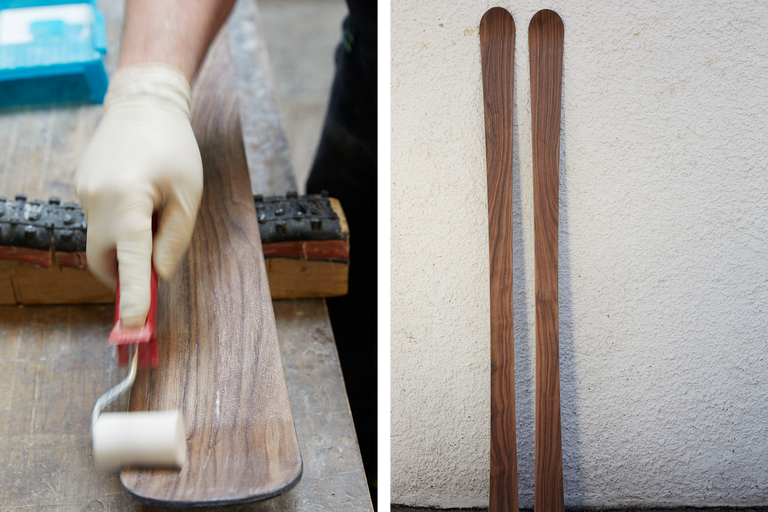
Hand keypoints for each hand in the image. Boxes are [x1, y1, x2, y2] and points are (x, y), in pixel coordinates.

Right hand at [76, 64, 202, 327]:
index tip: (134, 327)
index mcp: (128, 199)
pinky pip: (101, 222)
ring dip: (126, 249)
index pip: (128, 260)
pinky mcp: (83, 188)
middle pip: (105, 260)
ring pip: (102, 242)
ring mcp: (85, 193)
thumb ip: (175, 239)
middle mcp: (98, 200)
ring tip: (156, 217)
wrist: (143, 103)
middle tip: (155, 271)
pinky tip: (142, 200)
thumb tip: (159, 275)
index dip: (132, 296)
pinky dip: (121, 227)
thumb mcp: (189, 195)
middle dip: (126, 275)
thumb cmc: (175, 148)